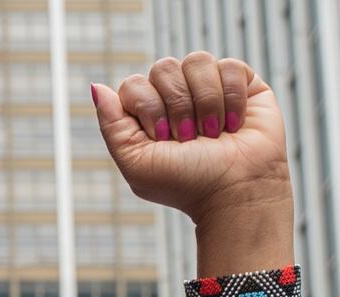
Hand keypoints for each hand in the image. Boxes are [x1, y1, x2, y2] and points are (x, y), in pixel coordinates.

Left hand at [93, 53, 290, 235]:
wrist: (236, 192)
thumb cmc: (187, 184)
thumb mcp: (136, 162)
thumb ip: (112, 125)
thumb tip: (96, 87)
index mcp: (149, 113)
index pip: (135, 84)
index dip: (148, 108)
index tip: (162, 139)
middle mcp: (178, 96)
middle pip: (164, 68)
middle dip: (177, 107)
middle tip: (189, 139)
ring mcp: (210, 88)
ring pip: (197, 61)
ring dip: (205, 103)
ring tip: (213, 134)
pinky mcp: (243, 84)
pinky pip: (230, 66)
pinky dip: (232, 98)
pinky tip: (234, 125)